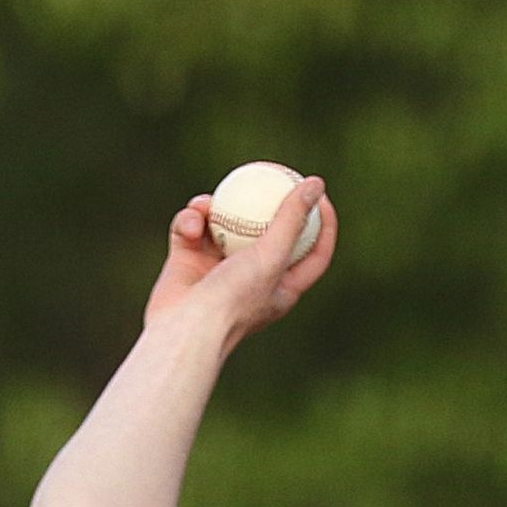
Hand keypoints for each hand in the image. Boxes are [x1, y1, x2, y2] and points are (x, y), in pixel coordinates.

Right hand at [144, 176, 336, 348]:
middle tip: (267, 175)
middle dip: (264, 203)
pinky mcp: (187, 262)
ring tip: (207, 202)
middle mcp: (252, 278)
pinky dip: (190, 222)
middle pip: (266, 231)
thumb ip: (292, 219)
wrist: (183, 330)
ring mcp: (218, 269)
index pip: (314, 252)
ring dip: (214, 208)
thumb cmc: (233, 300)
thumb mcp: (271, 256)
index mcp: (282, 287)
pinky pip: (192, 229)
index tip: (317, 192)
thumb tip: (315, 183)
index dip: (322, 223)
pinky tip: (190, 221)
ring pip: (223, 224)